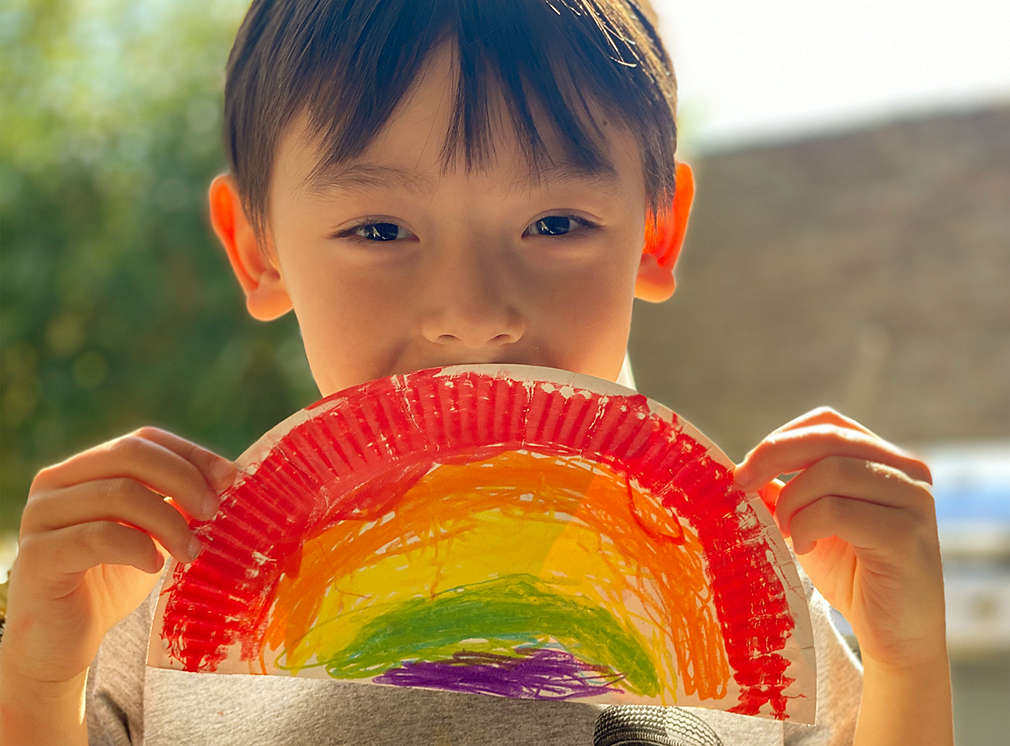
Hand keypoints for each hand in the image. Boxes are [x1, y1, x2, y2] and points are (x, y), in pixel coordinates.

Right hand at [1, 427, 235, 685]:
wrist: (65, 640)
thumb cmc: (114, 579)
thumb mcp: (153, 531)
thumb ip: (177, 501)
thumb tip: (228, 477)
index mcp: (84, 468)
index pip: (143, 440)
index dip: (191, 454)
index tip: (231, 478)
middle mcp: (55, 482)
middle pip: (129, 455)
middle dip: (183, 480)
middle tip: (213, 513)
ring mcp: (41, 516)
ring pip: (118, 494)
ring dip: (168, 521)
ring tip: (191, 551)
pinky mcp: (37, 556)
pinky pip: (97, 537)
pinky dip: (138, 547)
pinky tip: (154, 566)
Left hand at [733, 407, 944, 669]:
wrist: (894, 637)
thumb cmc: (851, 576)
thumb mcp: (808, 522)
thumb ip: (784, 490)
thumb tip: (740, 467)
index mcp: (885, 460)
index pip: (828, 424)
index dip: (782, 438)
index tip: (744, 468)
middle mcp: (907, 471)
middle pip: (829, 439)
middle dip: (773, 457)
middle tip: (739, 485)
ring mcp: (913, 501)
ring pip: (831, 471)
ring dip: (792, 501)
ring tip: (788, 533)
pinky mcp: (905, 535)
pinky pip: (837, 510)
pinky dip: (807, 526)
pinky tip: (804, 549)